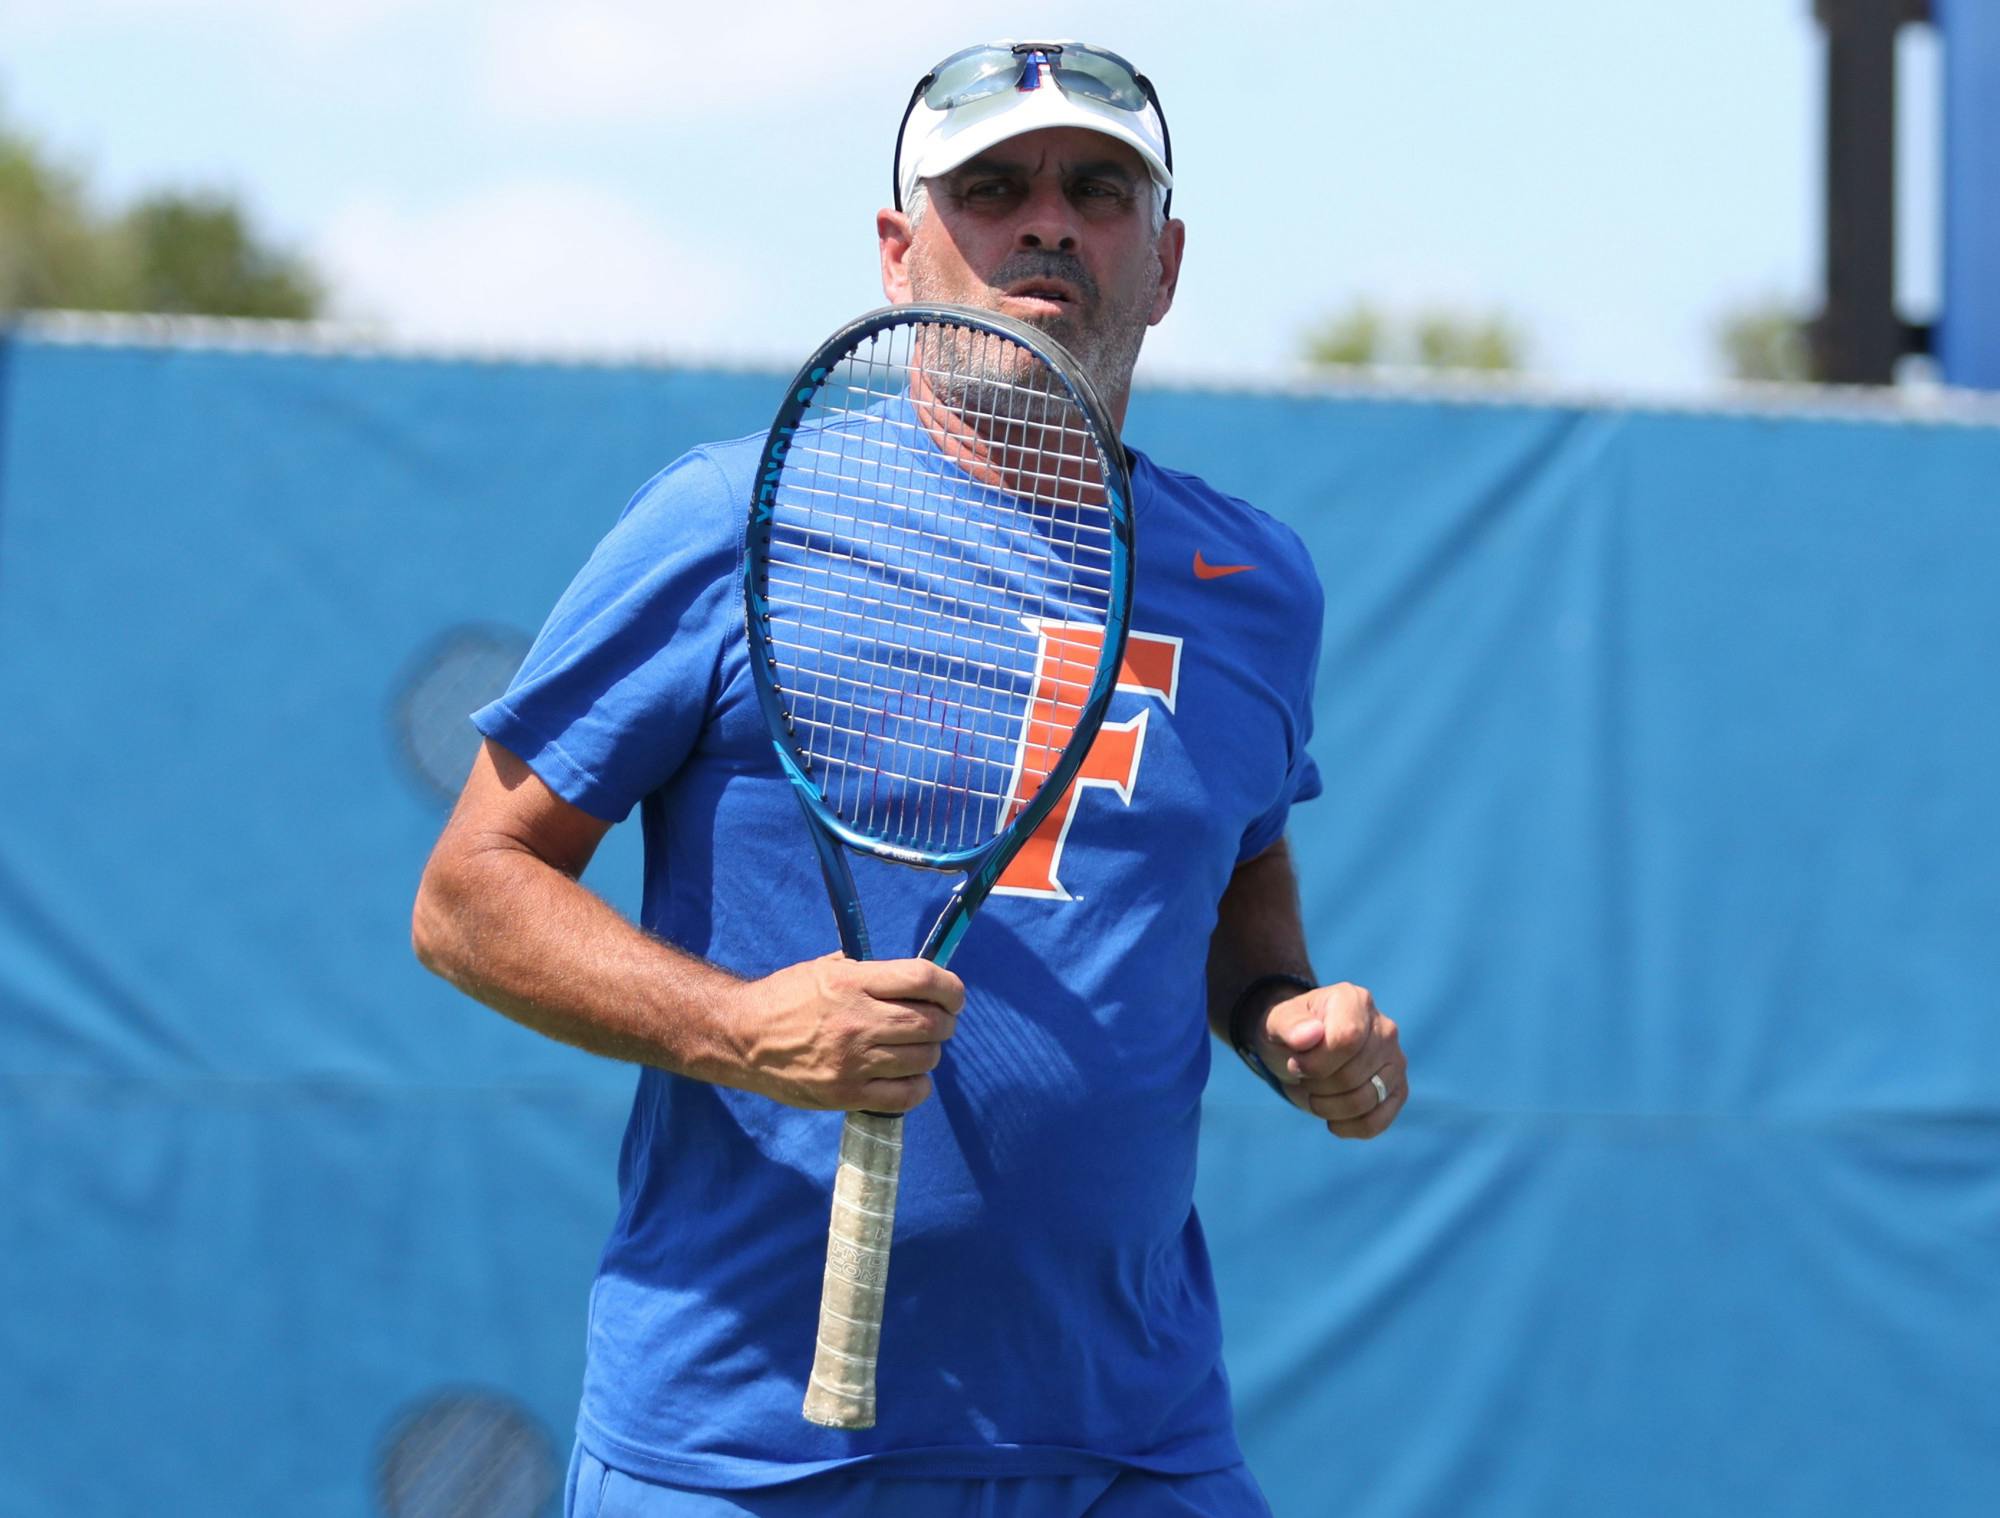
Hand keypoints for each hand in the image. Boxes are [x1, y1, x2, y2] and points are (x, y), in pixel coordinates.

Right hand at [726, 953, 963, 1112]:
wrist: (743, 1039)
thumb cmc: (787, 998)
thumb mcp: (826, 969)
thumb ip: (871, 972)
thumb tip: (918, 979)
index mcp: (852, 982)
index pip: (923, 979)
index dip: (951, 988)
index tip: (953, 996)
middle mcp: (857, 1021)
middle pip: (930, 1023)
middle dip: (945, 1022)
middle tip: (938, 1022)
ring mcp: (853, 1061)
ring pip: (924, 1058)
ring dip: (930, 1052)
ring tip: (916, 1048)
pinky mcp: (847, 1094)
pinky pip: (906, 1095)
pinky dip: (918, 1085)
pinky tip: (907, 1075)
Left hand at [1259, 982, 1406, 1138]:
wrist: (1301, 1050)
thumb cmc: (1290, 1033)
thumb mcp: (1277, 1023)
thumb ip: (1289, 1025)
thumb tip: (1310, 1035)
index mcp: (1355, 1001)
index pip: (1347, 1039)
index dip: (1316, 1062)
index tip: (1296, 1063)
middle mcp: (1385, 1028)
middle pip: (1352, 1075)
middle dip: (1317, 1086)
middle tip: (1303, 1078)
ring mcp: (1396, 1060)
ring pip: (1365, 1101)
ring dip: (1328, 1108)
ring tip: (1315, 1094)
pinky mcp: (1398, 1090)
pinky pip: (1378, 1121)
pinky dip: (1349, 1127)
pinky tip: (1332, 1119)